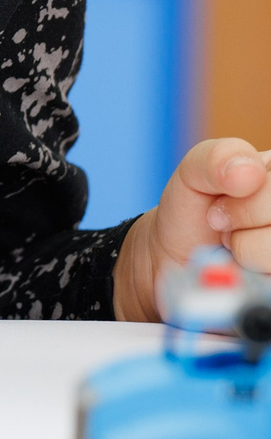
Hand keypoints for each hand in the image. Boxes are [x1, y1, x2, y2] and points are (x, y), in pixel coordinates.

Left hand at [114, 137, 270, 322]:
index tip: (220, 200)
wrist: (177, 256)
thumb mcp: (193, 171)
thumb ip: (216, 157)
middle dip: (242, 220)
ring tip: (234, 244)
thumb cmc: (194, 209)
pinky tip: (244, 266)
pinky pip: (270, 281)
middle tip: (223, 223)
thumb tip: (248, 173)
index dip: (247, 199)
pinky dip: (249, 275)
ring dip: (246, 249)